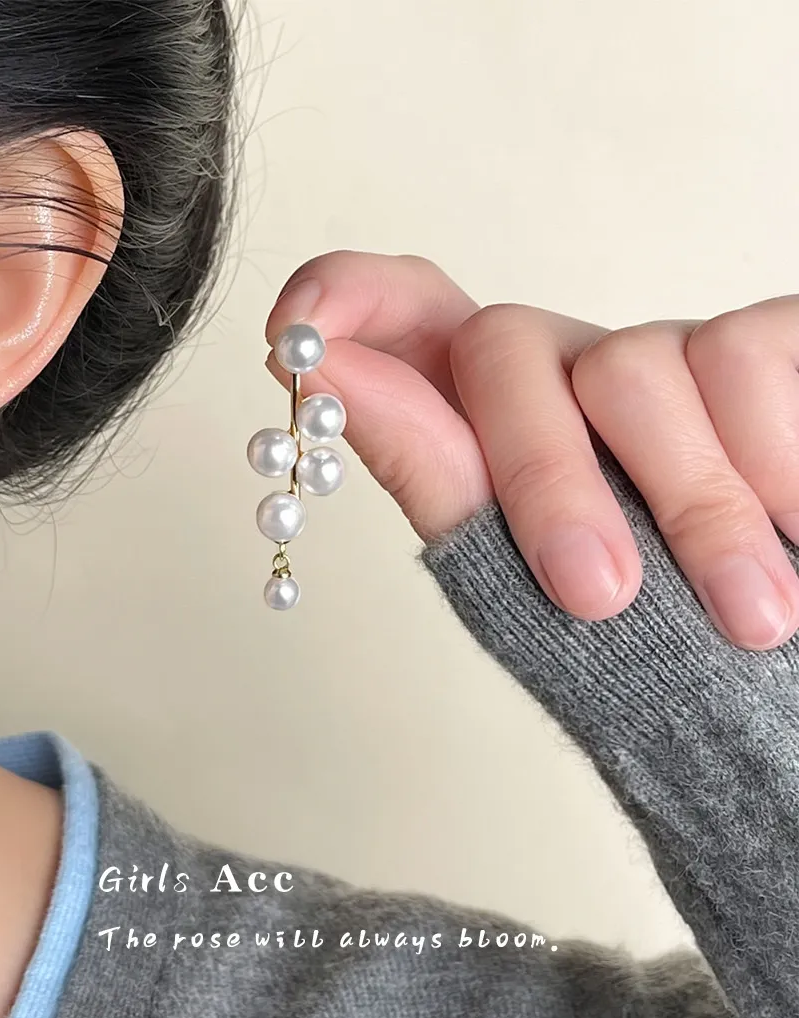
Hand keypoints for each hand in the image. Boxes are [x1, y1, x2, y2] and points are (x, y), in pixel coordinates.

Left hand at [265, 250, 798, 651]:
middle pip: (504, 346)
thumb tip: (316, 369)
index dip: (351, 294)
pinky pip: (745, 355)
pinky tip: (793, 530)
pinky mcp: (767, 346)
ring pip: (637, 362)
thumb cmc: (648, 650)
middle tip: (596, 596)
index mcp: (497, 423)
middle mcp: (573, 372)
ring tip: (749, 616)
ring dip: (691, 504)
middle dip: (546, 475)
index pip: (412, 316)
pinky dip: (768, 464)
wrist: (775, 694)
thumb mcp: (519, 574)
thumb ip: (431, 467)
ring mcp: (670, 354)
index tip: (298, 329)